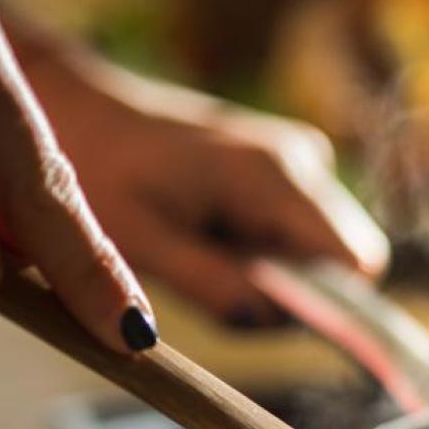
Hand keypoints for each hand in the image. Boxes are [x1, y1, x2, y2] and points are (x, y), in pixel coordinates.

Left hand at [31, 60, 388, 322]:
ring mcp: (300, 156)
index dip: (327, 305)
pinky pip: (304, 231)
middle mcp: (304, 159)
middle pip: (348, 260)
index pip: (355, 263)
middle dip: (297, 292)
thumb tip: (269, 319)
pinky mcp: (288, 164)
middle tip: (216, 277)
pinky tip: (211, 234)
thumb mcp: (142, 244)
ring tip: (203, 250)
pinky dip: (266, 251)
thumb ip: (212, 285)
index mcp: (273, 176)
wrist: (73, 110)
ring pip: (327, 250)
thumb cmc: (96, 174)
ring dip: (277, 273)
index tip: (261, 309)